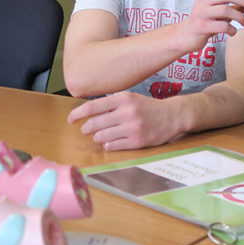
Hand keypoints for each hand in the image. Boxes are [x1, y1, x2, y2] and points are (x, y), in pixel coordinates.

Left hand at [67, 92, 183, 150]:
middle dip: (86, 129)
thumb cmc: (148, 107)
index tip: (70, 119)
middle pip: (94, 124)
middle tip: (87, 130)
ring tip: (102, 135)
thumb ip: (110, 104)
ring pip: (101, 137)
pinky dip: (108, 144)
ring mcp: (133, 128)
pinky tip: (112, 141)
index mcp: (124, 99)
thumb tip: (86, 113)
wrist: (173, 116)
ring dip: (97, 137)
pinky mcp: (137, 141)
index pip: (92, 107)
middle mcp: (127, 112)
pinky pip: (112, 146)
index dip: (77, 114)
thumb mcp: (130, 98)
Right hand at [178, 0, 243, 52]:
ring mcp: (201, 13)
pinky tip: (232, 32)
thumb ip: (234, 7)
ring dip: (240, 17)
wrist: (184, 36)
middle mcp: (203, 1)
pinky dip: (231, 29)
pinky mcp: (201, 26)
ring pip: (225, 10)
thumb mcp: (219, 13)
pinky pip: (221, 26)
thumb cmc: (205, 23)